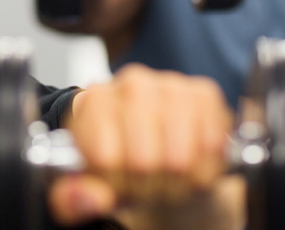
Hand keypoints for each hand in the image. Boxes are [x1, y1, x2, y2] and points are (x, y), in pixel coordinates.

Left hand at [48, 64, 237, 228]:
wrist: (151, 141)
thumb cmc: (117, 160)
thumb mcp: (87, 183)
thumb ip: (73, 198)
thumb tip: (89, 199)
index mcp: (94, 100)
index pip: (105, 159)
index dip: (115, 186)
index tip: (117, 186)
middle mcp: (132, 85)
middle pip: (143, 162)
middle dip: (146, 187)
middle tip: (145, 184)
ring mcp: (171, 85)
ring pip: (180, 161)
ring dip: (176, 183)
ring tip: (166, 177)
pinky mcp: (205, 94)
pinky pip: (210, 151)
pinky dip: (203, 171)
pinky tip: (189, 165)